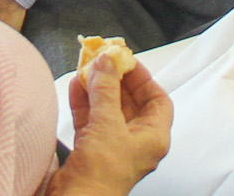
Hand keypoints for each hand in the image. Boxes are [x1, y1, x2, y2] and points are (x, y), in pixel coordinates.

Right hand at [48, 55, 171, 195]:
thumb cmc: (104, 173)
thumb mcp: (108, 123)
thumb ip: (107, 89)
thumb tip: (106, 63)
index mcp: (153, 138)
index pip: (158, 100)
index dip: (144, 78)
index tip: (126, 61)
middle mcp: (136, 141)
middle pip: (131, 101)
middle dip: (115, 79)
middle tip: (103, 61)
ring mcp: (113, 144)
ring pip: (108, 108)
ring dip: (97, 87)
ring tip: (86, 69)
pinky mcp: (93, 148)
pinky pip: (91, 117)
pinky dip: (83, 101)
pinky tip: (75, 86)